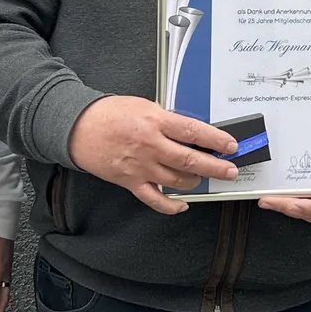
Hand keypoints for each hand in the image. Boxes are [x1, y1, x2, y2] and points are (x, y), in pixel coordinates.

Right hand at [67, 96, 238, 214]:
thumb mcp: (144, 105)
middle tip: (230, 171)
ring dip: (195, 182)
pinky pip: (154, 199)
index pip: (194, 132)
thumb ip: (167, 119)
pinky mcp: (130, 181)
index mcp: (156, 122)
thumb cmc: (110, 113)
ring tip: (204, 179)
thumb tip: (190, 131)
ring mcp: (141, 166)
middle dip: (215, 167)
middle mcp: (151, 145)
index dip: (216, 140)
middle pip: (190, 160)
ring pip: (177, 181)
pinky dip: (171, 206)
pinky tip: (182, 205)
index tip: (231, 145)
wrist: (79, 127)